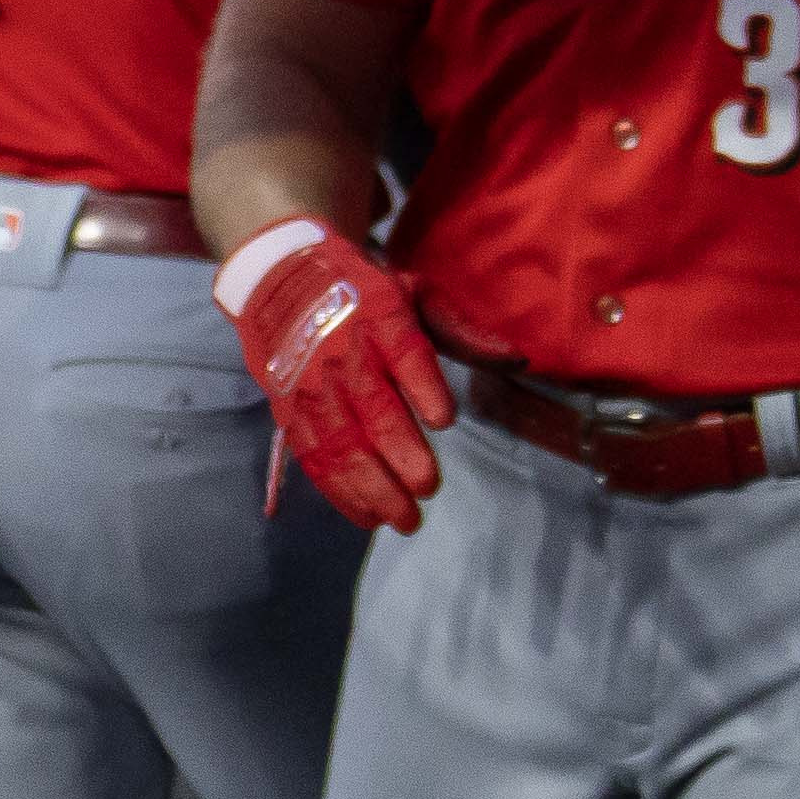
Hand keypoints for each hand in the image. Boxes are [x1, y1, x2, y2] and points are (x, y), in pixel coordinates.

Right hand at [214, 218, 455, 532]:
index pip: (403, 353)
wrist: (281, 280)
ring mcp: (312, 385)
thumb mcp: (413, 293)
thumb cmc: (363, 293)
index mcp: (380, 318)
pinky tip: (368, 517)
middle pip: (371, 409)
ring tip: (405, 518)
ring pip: (340, 443)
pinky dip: (339, 492)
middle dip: (399, 453)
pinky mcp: (290, 411)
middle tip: (428, 487)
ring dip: (372, 486)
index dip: (422, 387)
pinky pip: (313, 458)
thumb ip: (461, 332)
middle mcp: (342, 353)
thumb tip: (518, 361)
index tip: (445, 421)